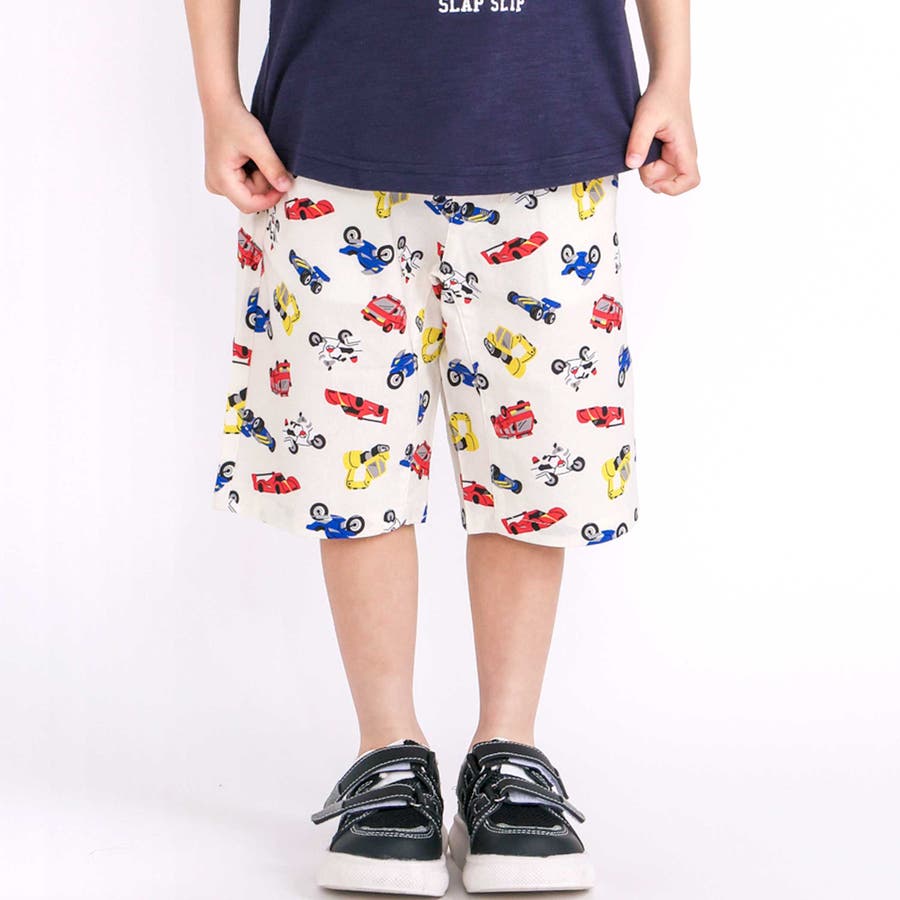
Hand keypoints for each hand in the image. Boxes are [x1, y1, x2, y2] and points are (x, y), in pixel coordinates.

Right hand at [203, 99, 293, 212]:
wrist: (221, 106)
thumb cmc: (233, 120)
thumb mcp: (257, 144)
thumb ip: (272, 167)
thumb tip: (286, 187)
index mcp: (220, 180)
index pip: (250, 205)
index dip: (270, 199)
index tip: (284, 186)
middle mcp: (216, 185)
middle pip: (251, 199)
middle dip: (264, 184)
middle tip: (265, 160)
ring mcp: (218, 182)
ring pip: (250, 192)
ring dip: (260, 178)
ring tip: (255, 156)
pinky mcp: (223, 177)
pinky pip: (245, 185)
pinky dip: (254, 174)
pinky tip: (250, 158)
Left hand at [625, 80, 699, 194]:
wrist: (667, 84)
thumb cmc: (662, 96)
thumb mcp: (646, 117)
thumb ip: (639, 141)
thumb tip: (633, 164)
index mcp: (685, 148)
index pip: (690, 181)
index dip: (673, 188)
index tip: (657, 180)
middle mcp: (684, 155)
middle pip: (667, 181)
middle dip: (650, 173)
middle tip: (642, 149)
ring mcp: (676, 156)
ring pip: (659, 177)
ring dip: (646, 167)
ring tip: (644, 144)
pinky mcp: (668, 154)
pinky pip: (656, 168)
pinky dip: (646, 163)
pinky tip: (644, 148)